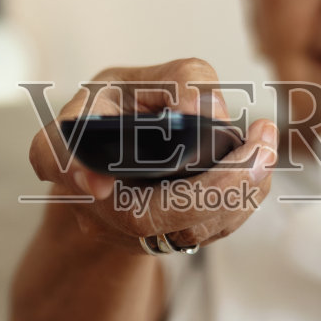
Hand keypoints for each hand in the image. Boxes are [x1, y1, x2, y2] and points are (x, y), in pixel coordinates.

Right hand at [27, 57, 278, 252]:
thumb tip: (206, 111)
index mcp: (67, 141)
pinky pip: (202, 235)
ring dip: (236, 195)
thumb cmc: (135, 107)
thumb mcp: (151, 77)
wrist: (133, 155)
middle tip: (260, 149)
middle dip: (210, 188)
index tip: (98, 183)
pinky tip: (257, 171)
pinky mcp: (154, 242)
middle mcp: (85, 194)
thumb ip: (182, 80)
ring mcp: (117, 227)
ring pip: (179, 231)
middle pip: (138, 214)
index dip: (73, 171)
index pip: (55, 157)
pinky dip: (239, 205)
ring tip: (266, 149)